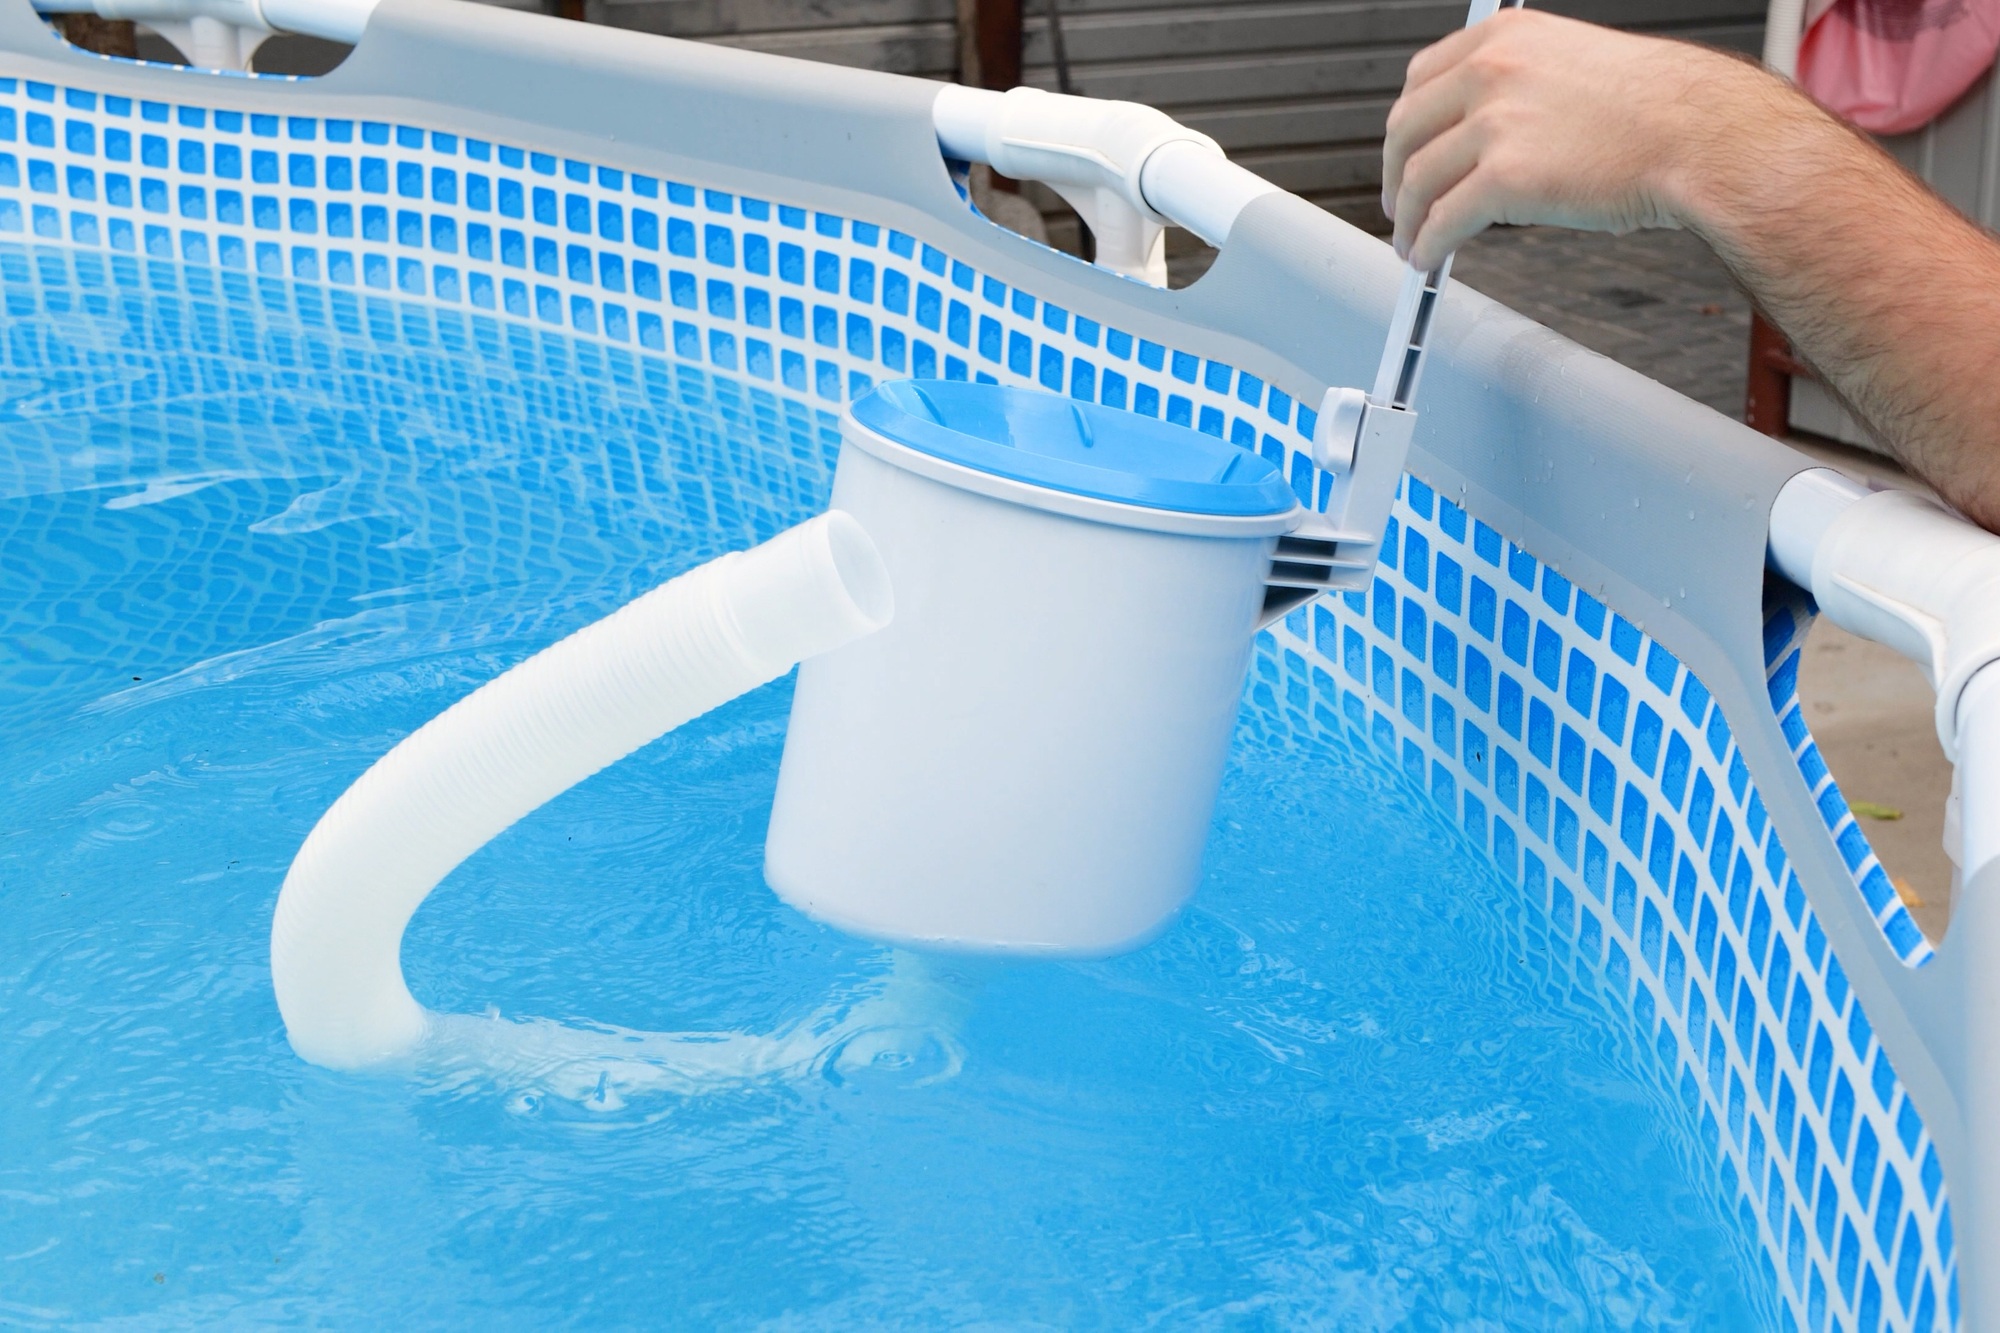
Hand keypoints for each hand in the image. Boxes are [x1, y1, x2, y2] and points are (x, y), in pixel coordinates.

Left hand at [1381, 11, 1783, 268]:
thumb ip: (1521, 86)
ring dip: (1408, 220)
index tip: (1405, 152)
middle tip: (1399, 206)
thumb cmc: (1657, 109)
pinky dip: (1428, 245)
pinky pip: (1444, 219)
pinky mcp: (1505, 178)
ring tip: (1413, 244)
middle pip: (1406, 130)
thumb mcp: (1574, 65)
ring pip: (1419, 180)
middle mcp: (1491, 71)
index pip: (1420, 80)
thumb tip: (1481, 131)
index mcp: (1505, 38)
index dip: (1406, 127)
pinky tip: (1429, 258)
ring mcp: (1495, 124)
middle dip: (1396, 176)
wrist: (1701, 135)